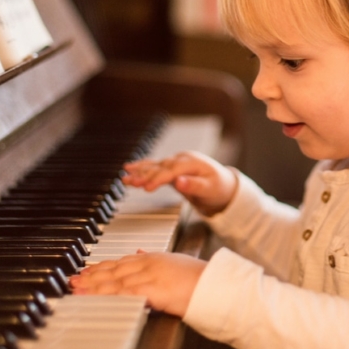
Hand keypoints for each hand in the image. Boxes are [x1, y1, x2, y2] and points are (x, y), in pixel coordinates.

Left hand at [69, 252, 206, 317]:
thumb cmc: (199, 278)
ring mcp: (149, 275)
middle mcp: (148, 263)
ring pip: (114, 280)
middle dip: (91, 275)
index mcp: (154, 257)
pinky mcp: (151, 289)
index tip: (86, 270)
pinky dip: (105, 295)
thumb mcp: (174, 262)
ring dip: (93, 285)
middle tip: (74, 279)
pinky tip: (93, 298)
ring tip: (76, 289)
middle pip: (113, 269)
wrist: (214, 285)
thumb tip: (140, 252)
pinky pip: (122, 293)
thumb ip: (155, 258)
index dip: (101, 266)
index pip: (121, 261)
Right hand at [122, 152, 237, 215]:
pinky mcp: (172, 168)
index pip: (172, 170)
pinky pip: (155, 167)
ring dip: (139, 171)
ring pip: (155, 166)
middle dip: (144, 175)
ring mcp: (176, 162)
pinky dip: (142, 168)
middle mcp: (182, 159)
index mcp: (192, 163)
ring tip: (124, 177)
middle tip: (129, 182)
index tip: (147, 188)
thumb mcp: (210, 189)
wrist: (224, 185)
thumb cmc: (219, 188)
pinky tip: (129, 169)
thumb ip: (194, 185)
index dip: (159, 178)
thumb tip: (179, 182)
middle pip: (160, 167)